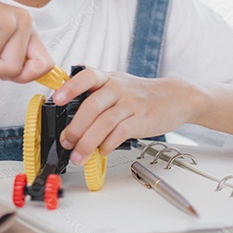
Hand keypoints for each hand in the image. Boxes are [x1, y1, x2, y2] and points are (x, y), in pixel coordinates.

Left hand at [53, 68, 198, 164]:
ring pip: (104, 122)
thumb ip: (96, 96)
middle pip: (92, 105)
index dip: (70, 87)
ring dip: (88, 142)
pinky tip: (102, 151)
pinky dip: (108, 144)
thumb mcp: (118, 85)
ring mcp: (131, 103)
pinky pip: (120, 133)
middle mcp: (118, 88)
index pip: (87, 76)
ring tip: (79, 156)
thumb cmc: (142, 95)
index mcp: (108, 79)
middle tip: (66, 142)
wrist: (176, 96)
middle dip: (75, 127)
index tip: (57, 99)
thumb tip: (70, 119)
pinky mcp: (141, 119)